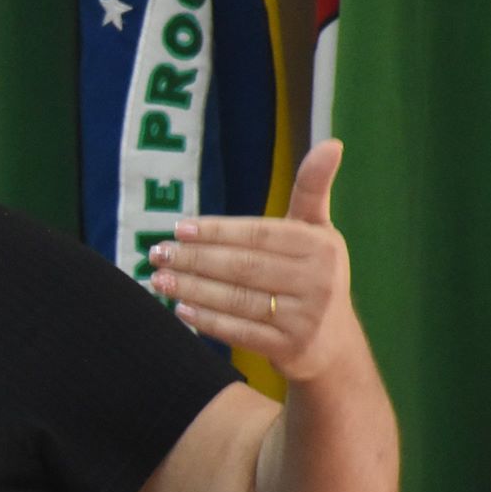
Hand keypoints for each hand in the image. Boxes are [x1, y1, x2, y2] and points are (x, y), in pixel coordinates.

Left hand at [147, 139, 362, 383]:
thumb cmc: (313, 276)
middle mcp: (318, 280)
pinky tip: (180, 309)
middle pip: (243, 267)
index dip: (216, 231)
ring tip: (158, 279)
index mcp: (320, 245)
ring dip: (192, 289)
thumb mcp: (317, 232)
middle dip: (194, 259)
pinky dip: (208, 320)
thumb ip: (312, 189)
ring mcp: (306, 318)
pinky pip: (240, 332)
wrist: (333, 346)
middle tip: (156, 253)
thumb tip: (332, 142)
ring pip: (237, 299)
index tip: (178, 229)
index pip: (258, 234)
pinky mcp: (290, 349)